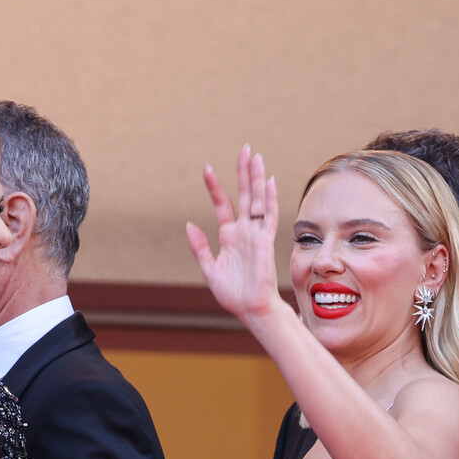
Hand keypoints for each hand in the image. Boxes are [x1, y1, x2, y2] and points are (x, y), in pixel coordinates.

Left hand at [185, 146, 283, 323]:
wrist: (251, 309)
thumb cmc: (233, 294)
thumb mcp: (210, 269)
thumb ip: (200, 247)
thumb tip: (189, 225)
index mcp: (230, 236)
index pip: (223, 204)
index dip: (215, 187)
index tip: (207, 168)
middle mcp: (245, 231)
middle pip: (244, 195)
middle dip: (244, 172)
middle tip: (245, 149)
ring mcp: (256, 234)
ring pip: (257, 200)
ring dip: (257, 179)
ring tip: (255, 157)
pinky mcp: (266, 242)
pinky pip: (268, 216)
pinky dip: (269, 199)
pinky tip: (269, 182)